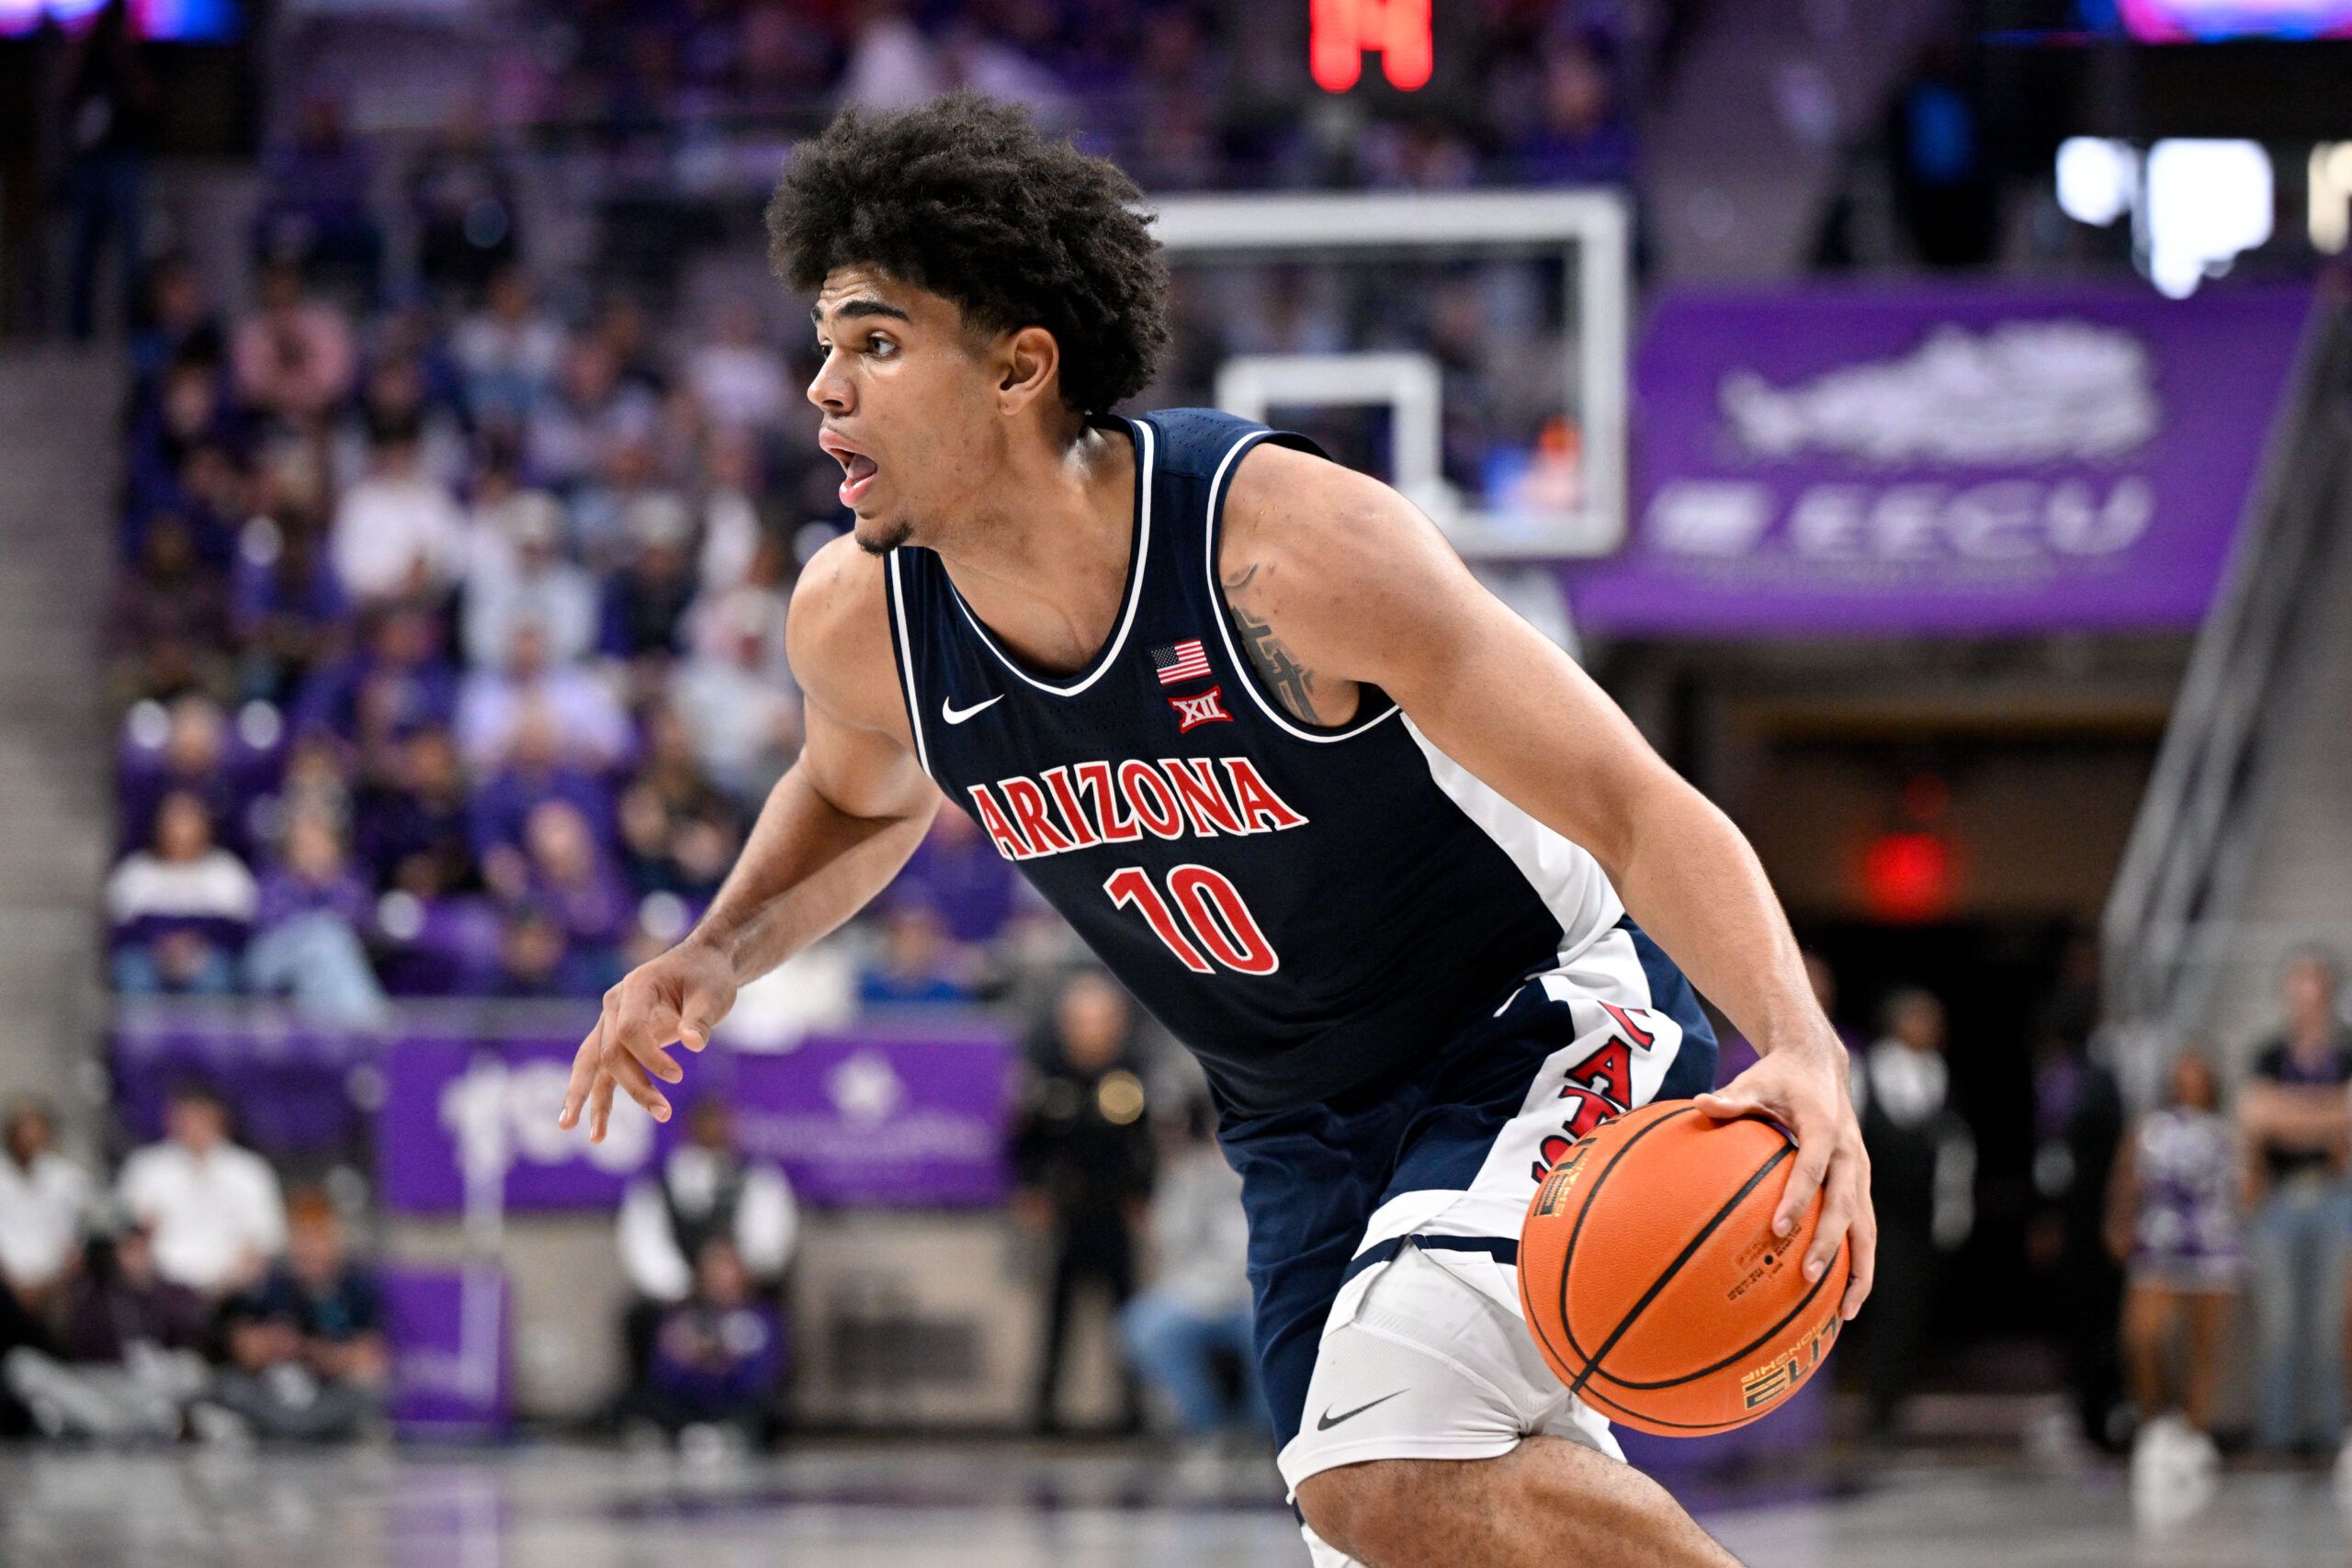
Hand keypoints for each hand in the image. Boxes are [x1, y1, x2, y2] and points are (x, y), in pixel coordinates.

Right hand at [558, 936, 739, 1142]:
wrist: (702, 965)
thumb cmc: (708, 977)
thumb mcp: (713, 994)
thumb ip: (701, 1019)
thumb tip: (695, 1044)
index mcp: (636, 987)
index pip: (629, 1030)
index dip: (650, 1058)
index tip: (678, 1077)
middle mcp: (615, 1004)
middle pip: (611, 1052)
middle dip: (634, 1086)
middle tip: (664, 1112)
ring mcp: (611, 1022)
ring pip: (594, 1065)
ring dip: (593, 1101)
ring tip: (594, 1138)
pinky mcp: (617, 1039)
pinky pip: (602, 1072)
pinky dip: (598, 1100)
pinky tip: (595, 1132)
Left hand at [1695, 1039, 1874, 1319]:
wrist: (1820, 1064)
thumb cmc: (1779, 1077)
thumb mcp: (1754, 1081)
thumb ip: (1732, 1098)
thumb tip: (1700, 1103)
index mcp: (1824, 1129)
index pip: (1812, 1168)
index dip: (1798, 1198)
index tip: (1778, 1229)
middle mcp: (1849, 1154)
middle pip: (1844, 1205)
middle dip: (1829, 1243)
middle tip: (1809, 1277)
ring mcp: (1859, 1172)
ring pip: (1866, 1226)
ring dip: (1859, 1269)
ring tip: (1845, 1312)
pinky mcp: (1860, 1185)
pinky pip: (1864, 1229)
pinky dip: (1859, 1263)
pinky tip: (1845, 1301)